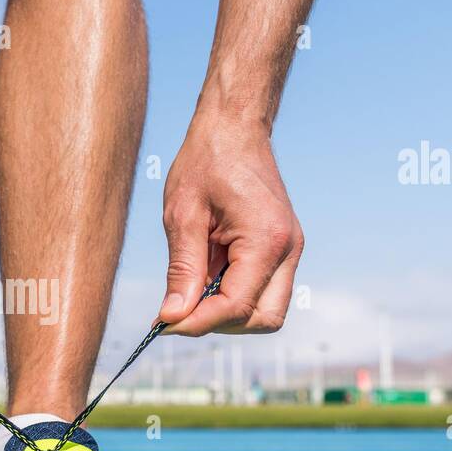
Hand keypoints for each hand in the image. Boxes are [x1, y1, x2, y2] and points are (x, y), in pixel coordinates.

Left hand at [158, 118, 303, 334]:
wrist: (233, 126)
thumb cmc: (206, 161)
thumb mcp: (182, 217)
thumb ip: (182, 271)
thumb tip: (172, 317)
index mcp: (267, 241)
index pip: (236, 307)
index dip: (197, 323)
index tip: (162, 324)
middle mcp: (287, 250)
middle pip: (263, 320)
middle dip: (220, 323)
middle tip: (180, 309)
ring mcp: (289, 250)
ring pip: (265, 310)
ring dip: (227, 310)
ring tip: (192, 284)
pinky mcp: (280, 249)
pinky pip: (261, 289)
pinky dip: (232, 293)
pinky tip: (205, 272)